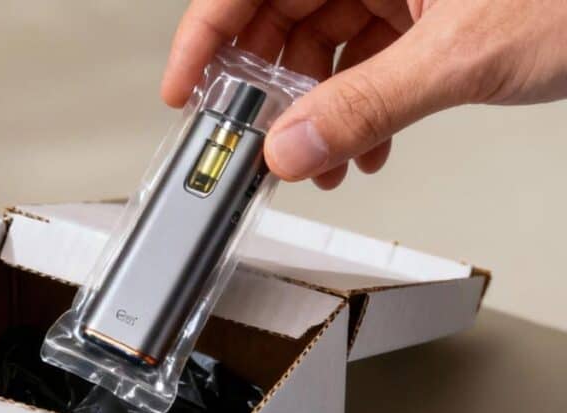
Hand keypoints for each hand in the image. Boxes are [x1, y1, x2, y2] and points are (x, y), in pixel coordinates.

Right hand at [162, 0, 566, 188]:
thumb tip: (291, 146)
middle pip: (282, 14)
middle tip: (254, 140)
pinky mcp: (427, 7)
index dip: (204, 35)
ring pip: (324, 44)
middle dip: (268, 90)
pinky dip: (360, 106)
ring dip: (317, 112)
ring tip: (322, 163)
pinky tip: (368, 146)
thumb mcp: (463, 52)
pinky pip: (368, 57)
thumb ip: (368, 105)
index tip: (183, 88)